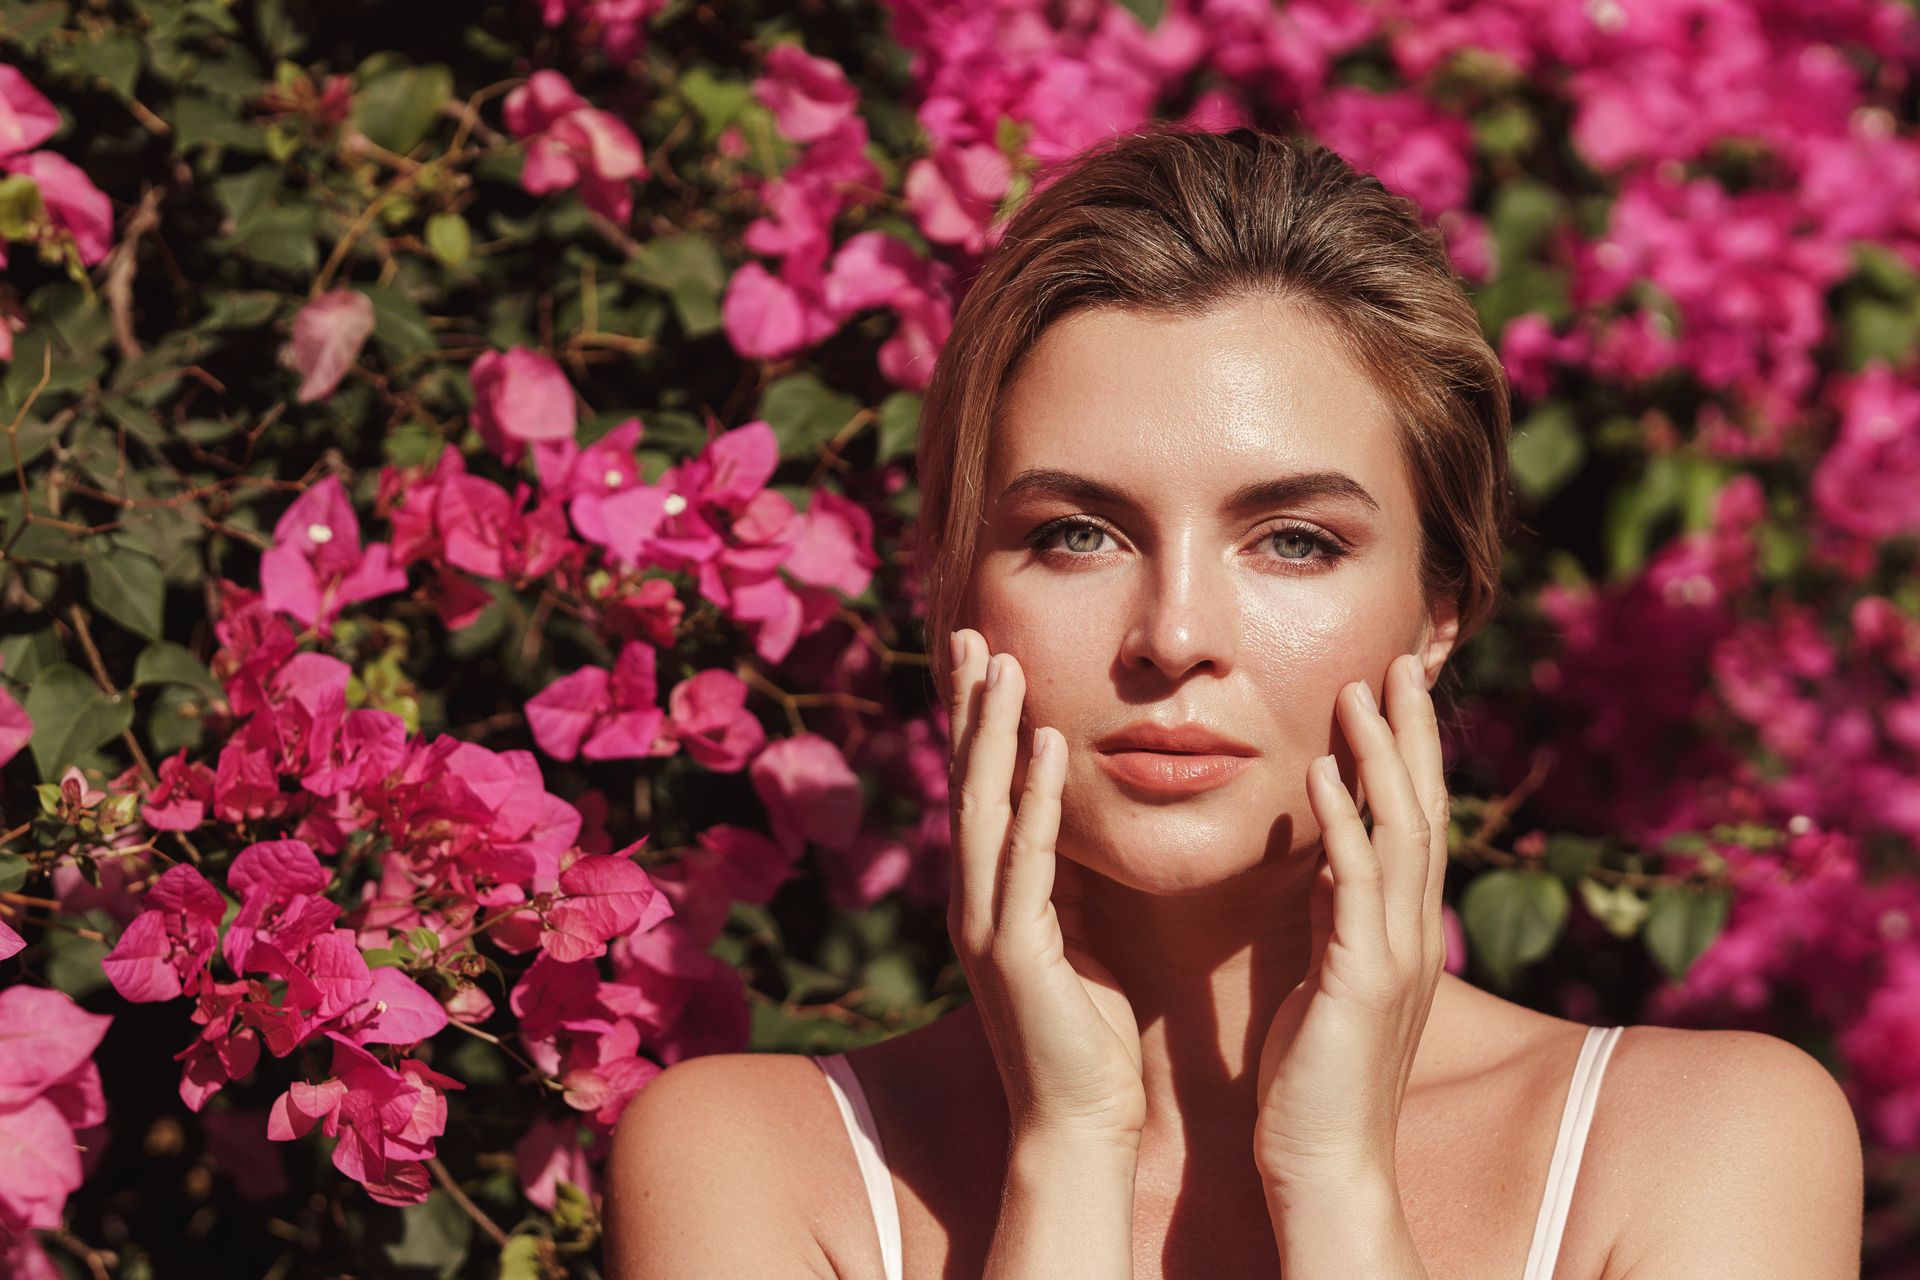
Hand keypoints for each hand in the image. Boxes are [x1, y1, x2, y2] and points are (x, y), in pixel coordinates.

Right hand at [945, 628, 1146, 1150]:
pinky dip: (1037, 798)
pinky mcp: (1016, 952)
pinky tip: (1049, 745)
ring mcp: (987, 925)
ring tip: (1005, 664)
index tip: (985, 656)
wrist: (1077, 1126)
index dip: (978, 722)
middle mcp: (973, 901)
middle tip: (973, 634)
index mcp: (987, 897)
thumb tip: (1066, 823)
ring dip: (994, 732)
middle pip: (967, 782)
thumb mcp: (1071, 940)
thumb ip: (1059, 882)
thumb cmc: (1083, 1038)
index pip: (979, 790)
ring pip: (984, 807)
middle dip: (970, 707)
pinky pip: (1029, 859)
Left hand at [1252, 652, 1451, 1192]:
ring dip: (1382, 757)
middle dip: (1412, 732)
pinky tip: (1323, 775)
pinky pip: (1354, 886)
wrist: (1326, 1164)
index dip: (1408, 752)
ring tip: (1362, 690)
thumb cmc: (1317, 1078)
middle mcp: (1411, 932)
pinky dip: (1342, 826)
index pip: (1414, 820)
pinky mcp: (1362, 980)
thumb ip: (1337, 916)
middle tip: (1399, 659)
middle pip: (1423, 809)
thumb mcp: (1328, 977)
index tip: (1392, 688)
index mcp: (1401, 930)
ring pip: (1401, 834)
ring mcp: (1394, 954)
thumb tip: (1331, 859)